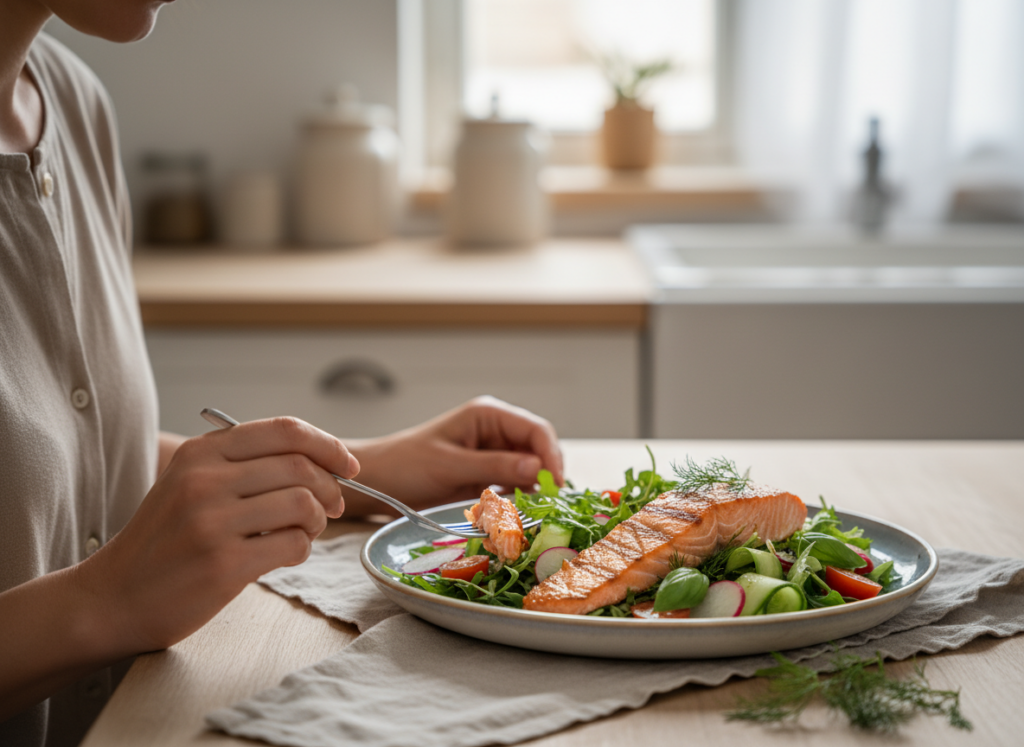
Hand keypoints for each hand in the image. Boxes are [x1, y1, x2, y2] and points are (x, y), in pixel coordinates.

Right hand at [80, 417, 357, 654]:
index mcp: (201, 453)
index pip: (285, 430)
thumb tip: (321, 462)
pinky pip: (293, 543)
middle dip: (330, 487)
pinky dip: (302, 549)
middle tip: (331, 508)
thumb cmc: (166, 540)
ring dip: (317, 520)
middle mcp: (205, 480)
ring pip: (302, 503)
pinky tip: (286, 555)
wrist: (115, 597)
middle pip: (300, 466)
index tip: (348, 466)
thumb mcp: (190, 483)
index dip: (328, 445)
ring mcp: (213, 521)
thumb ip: (245, 465)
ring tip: (303, 532)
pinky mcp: (224, 563)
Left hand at [346, 396, 562, 510]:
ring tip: (530, 513)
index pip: (536, 430)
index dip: (551, 456)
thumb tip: (538, 468)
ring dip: (533, 491)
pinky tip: (513, 515)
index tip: (555, 485)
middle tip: (547, 505)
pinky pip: (515, 486)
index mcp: (488, 415)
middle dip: (545, 475)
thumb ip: (495, 466)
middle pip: (539, 450)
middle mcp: (496, 430)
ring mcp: (493, 453)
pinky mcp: (487, 475)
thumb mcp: (450, 466)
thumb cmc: (406, 465)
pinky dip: (518, 500)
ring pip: (530, 470)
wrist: (379, 481)